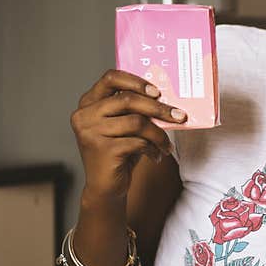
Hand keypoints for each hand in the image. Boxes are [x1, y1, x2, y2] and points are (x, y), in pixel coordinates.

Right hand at [70, 69, 187, 198]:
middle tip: (180, 116)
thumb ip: (134, 110)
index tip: (158, 91)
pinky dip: (153, 149)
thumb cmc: (119, 152)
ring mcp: (91, 132)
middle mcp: (85, 115)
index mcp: (89, 102)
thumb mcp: (124, 126)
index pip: (111, 78)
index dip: (136, 81)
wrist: (105, 187)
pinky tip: (156, 155)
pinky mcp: (102, 150)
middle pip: (128, 100)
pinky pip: (138, 142)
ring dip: (159, 134)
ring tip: (167, 144)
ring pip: (137, 122)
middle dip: (159, 108)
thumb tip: (165, 96)